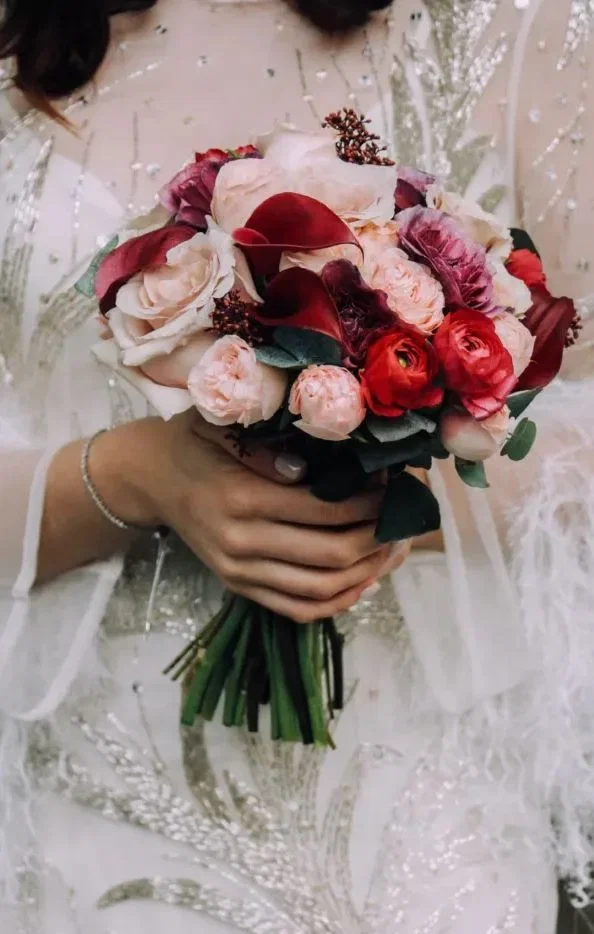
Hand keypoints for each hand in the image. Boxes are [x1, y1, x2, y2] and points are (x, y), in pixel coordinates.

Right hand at [113, 412, 392, 622]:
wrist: (149, 478)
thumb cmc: (192, 442)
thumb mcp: (221, 425)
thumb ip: (265, 447)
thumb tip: (311, 470)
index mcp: (242, 497)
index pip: (325, 510)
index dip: (370, 502)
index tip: (394, 486)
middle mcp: (241, 543)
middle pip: (331, 556)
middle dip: (379, 539)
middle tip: (405, 519)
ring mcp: (239, 573)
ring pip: (321, 589)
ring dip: (368, 573)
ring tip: (394, 550)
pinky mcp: (239, 587)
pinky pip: (297, 609)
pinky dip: (337, 603)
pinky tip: (364, 582)